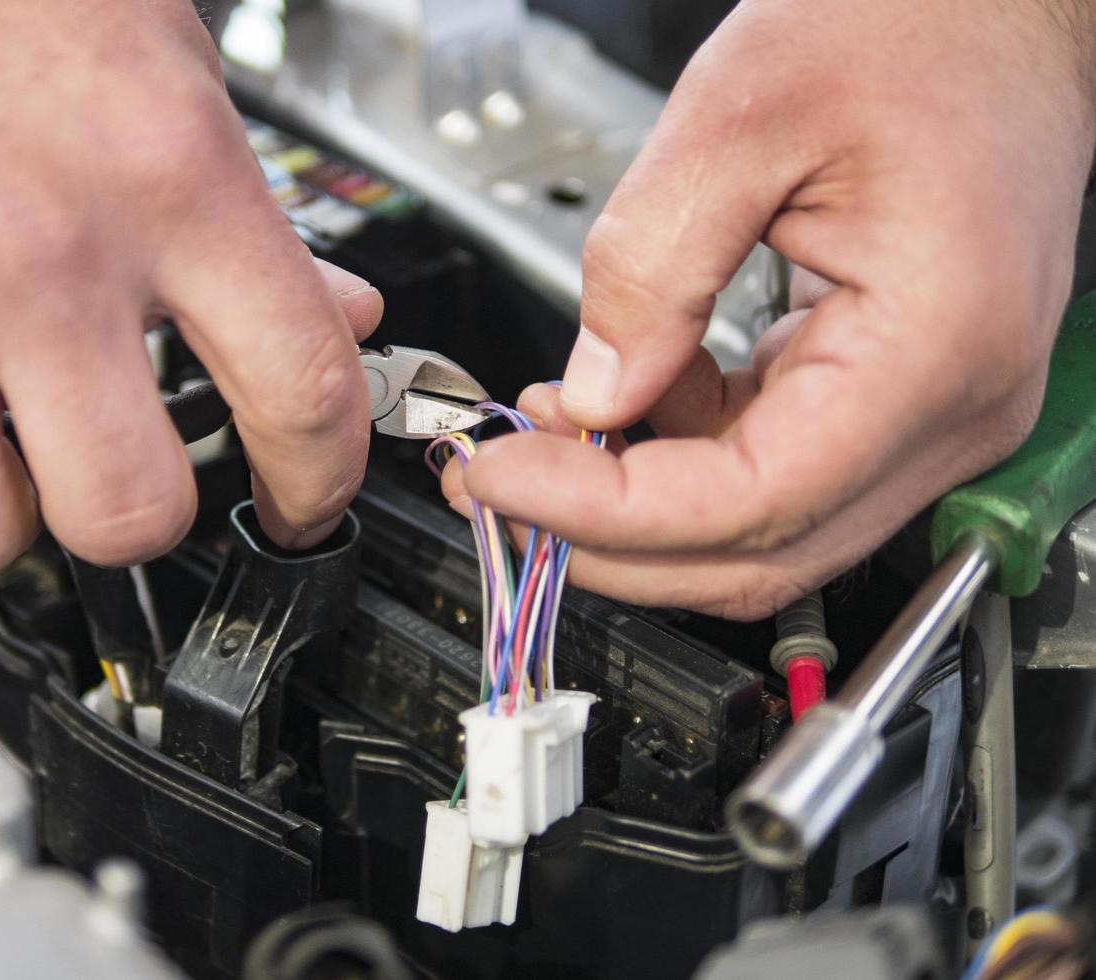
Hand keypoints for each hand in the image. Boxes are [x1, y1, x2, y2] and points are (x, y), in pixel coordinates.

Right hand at [0, 1, 380, 578]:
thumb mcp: (165, 75)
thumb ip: (256, 222)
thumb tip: (342, 317)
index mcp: (168, 174)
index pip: (300, 391)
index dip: (319, 483)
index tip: (300, 508)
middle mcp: (37, 249)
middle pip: (131, 512)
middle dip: (135, 516)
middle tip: (116, 475)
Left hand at [444, 0, 1095, 618]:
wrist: (995, 14)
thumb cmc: (912, 30)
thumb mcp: (742, 116)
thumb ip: (652, 266)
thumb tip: (595, 390)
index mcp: (932, 347)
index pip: (754, 501)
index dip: (610, 514)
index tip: (504, 478)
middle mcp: (950, 410)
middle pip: (759, 552)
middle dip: (610, 539)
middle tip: (499, 484)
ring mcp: (926, 416)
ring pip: (760, 529)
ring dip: (636, 506)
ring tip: (542, 433)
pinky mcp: (891, 400)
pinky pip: (771, 470)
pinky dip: (679, 459)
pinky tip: (617, 401)